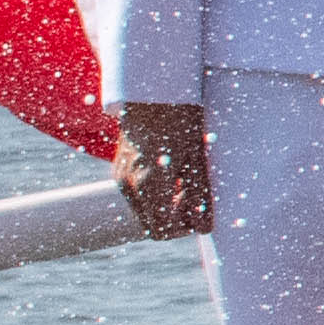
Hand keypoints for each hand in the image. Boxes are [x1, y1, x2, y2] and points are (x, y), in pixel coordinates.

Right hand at [110, 103, 215, 238]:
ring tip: (185, 185)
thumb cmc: (179, 122)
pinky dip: (155, 197)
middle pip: (152, 226)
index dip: (185, 228)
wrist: (150, 94)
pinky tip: (172, 177)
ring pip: (144, 213)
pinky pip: (138, 197)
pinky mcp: (119, 171)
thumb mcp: (197, 159)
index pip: (163, 231)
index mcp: (149, 185)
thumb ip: (200, 196)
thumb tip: (204, 229)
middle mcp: (129, 186)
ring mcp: (121, 178)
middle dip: (176, 220)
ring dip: (165, 209)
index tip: (200, 210)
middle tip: (195, 199)